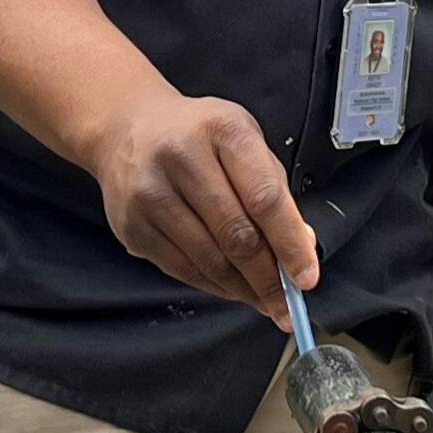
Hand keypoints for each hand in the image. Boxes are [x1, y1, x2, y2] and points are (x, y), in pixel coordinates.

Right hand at [88, 90, 319, 320]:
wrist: (125, 129)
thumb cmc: (196, 136)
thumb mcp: (242, 141)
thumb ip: (273, 189)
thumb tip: (301, 246)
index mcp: (223, 130)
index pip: (265, 198)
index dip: (290, 244)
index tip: (306, 277)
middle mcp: (182, 158)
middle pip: (237, 235)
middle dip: (268, 279)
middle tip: (287, 304)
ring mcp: (151, 193)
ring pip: (209, 260)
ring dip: (243, 289)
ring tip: (263, 300)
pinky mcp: (132, 225)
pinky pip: (182, 269)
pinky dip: (213, 286)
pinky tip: (231, 288)